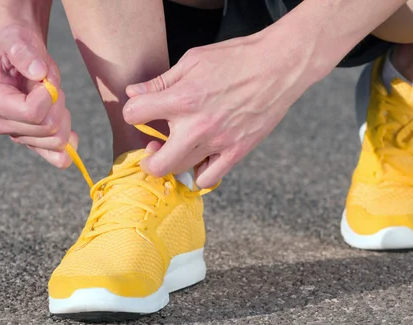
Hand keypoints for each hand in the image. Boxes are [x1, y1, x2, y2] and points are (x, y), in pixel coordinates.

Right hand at [0, 24, 76, 167]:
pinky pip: (58, 158)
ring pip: (58, 140)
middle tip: (51, 87)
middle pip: (48, 127)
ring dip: (64, 116)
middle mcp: (3, 125)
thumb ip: (25, 54)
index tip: (44, 79)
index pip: (33, 113)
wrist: (24, 58)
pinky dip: (70, 146)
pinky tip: (72, 135)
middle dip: (58, 103)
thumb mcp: (19, 41)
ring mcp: (19, 137)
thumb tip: (38, 72)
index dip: (49, 95)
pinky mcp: (35, 143)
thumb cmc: (20, 48)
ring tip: (53, 99)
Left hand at [122, 34, 310, 187]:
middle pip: (156, 164)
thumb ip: (161, 81)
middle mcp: (197, 126)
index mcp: (182, 98)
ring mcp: (218, 143)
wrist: (278, 66)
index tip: (141, 110)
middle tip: (153, 148)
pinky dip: (199, 173)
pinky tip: (201, 157)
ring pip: (181, 171)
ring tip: (178, 148)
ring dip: (173, 162)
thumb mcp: (193, 60)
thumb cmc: (236, 58)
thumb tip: (134, 93)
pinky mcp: (236, 152)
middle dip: (148, 158)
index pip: (134, 114)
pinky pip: (208, 178)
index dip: (133, 111)